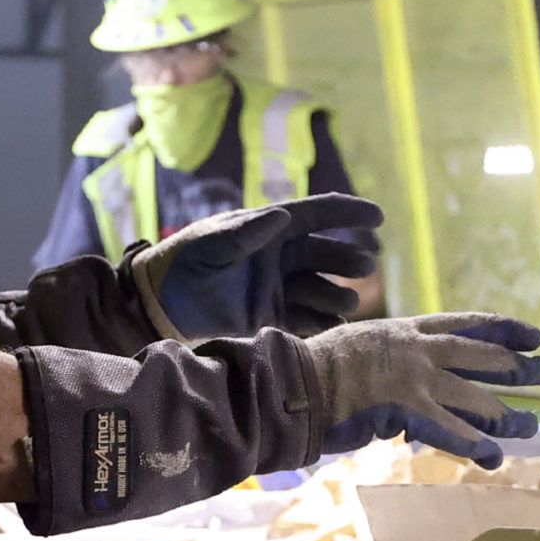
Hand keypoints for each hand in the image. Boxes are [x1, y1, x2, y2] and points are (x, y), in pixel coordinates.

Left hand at [130, 193, 383, 340]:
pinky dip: (322, 322)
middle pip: (326, 254)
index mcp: (269, 229)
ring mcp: (278, 287)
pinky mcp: (271, 316)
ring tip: (346, 301)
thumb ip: (247, 231)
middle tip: (364, 267)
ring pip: (320, 288)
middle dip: (348, 259)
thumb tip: (282, 217)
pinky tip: (336, 326)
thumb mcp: (212, 242)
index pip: (317, 215)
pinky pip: (305, 318)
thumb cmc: (183, 261)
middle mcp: (281, 256)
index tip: (378, 217)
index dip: (349, 214)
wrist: (161, 302)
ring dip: (337, 293)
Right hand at [305, 312, 539, 467]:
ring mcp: (414, 380)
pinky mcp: (405, 411)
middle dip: (517, 366)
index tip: (533, 334)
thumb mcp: (360, 347)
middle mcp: (418, 351)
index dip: (504, 329)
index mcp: (407, 330)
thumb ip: (390, 359)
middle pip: (481, 357)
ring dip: (507, 414)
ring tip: (531, 425)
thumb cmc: (315, 368)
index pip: (467, 324)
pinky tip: (495, 457)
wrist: (294, 382)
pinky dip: (474, 445)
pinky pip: (449, 431)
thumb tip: (405, 383)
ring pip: (474, 398)